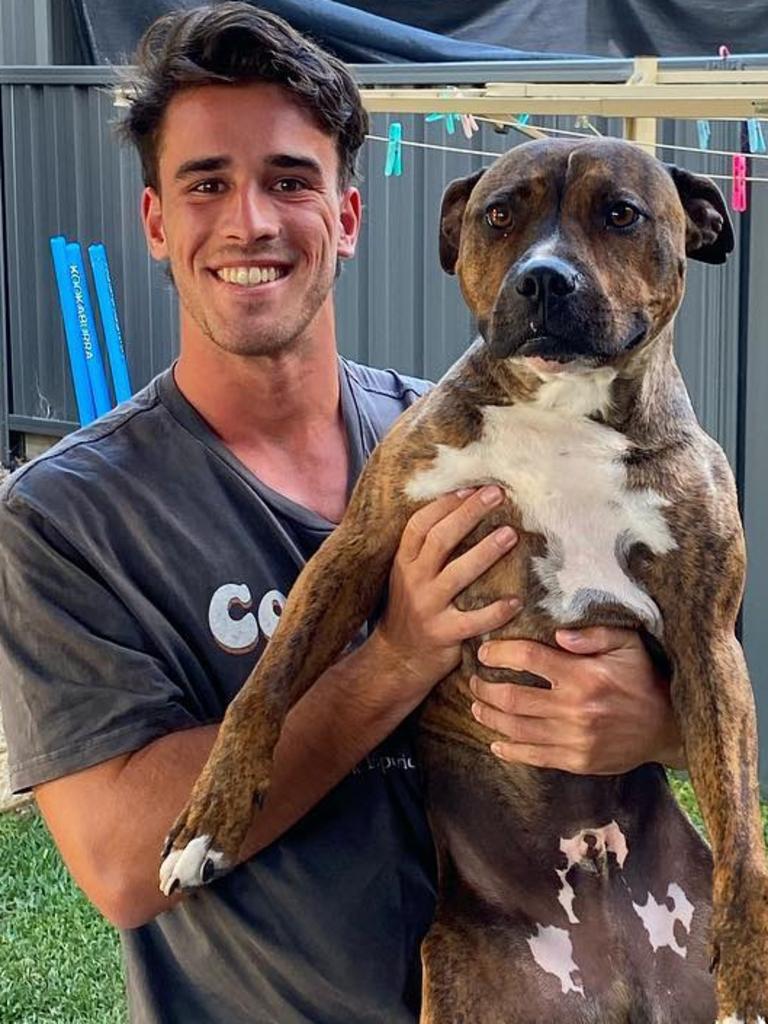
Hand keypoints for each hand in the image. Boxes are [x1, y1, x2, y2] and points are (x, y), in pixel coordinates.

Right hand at [372, 486, 520, 700]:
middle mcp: (413, 580)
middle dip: (469, 514)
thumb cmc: (413, 607)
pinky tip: (516, 600)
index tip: (471, 487)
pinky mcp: (444, 634)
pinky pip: (473, 621)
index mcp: (404, 562)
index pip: (420, 525)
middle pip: (440, 540)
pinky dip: (495, 611)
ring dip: (485, 552)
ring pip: (457, 575)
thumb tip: (463, 508)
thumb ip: (428, 549)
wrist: (398, 658)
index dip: (445, 504)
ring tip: (510, 534)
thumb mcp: (409, 574)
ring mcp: (427, 608)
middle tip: (497, 495)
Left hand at [469, 626, 683, 773]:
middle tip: (473, 681)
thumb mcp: (628, 644)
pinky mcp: (576, 762)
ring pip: (516, 728)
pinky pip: (534, 757)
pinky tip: (496, 742)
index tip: (484, 652)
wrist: (666, 727)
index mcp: (583, 675)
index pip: (527, 658)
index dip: (498, 653)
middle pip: (512, 698)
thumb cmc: (642, 679)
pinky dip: (510, 750)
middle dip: (484, 688)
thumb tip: (557, 632)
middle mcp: (574, 708)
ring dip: (489, 717)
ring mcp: (574, 739)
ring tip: (477, 706)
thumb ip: (594, 634)